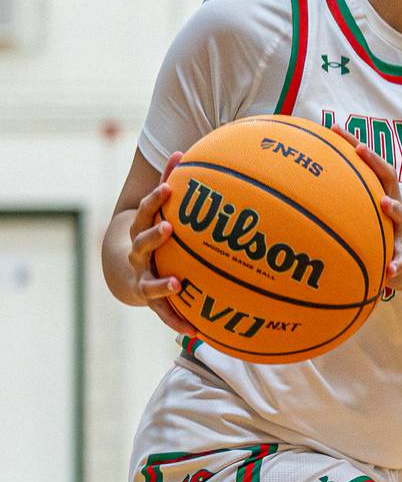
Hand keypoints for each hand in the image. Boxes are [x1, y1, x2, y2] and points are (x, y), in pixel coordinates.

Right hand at [127, 151, 192, 332]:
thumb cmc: (152, 236)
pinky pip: (166, 313)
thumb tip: (184, 150)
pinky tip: (196, 331)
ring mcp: (144, 278)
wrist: (125, 274)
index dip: (156, 199)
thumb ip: (171, 183)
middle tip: (169, 227)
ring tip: (178, 284)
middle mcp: (141, 254)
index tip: (169, 187)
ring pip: (151, 282)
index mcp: (143, 229)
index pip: (147, 210)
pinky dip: (179, 321)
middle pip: (144, 242)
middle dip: (154, 235)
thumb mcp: (158, 212)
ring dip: (163, 284)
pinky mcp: (152, 301)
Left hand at [346, 136, 401, 291]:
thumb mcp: (360, 219)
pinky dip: (397, 264)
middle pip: (389, 178)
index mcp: (381, 195)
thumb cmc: (376, 237)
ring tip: (384, 205)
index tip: (336, 129)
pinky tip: (389, 271)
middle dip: (375, 162)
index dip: (355, 146)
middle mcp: (394, 207)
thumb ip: (340, 206)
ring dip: (394, 208)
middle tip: (360, 150)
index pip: (370, 165)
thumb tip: (297, 193)